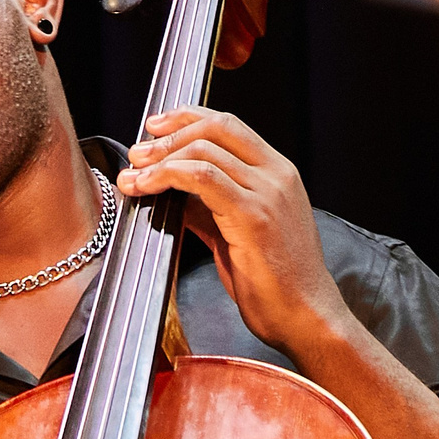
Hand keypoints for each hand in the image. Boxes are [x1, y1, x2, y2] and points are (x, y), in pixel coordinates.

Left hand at [117, 104, 438, 438]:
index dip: (186, 118)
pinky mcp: (253, 216)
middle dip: (167, 134)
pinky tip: (145, 188)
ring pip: (203, 151)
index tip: (153, 127)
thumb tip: (167, 189)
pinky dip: (166, 176)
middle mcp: (277, 175)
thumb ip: (207, 205)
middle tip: (136, 152)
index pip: (228, 125)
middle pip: (214, 128)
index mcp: (279, 174)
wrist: (307, 319)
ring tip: (132, 175)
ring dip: (158, 158)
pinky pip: (201, 178)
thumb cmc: (273, 283)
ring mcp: (268, 193)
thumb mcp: (234, 232)